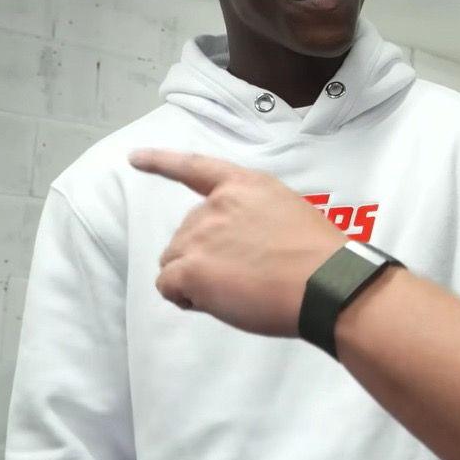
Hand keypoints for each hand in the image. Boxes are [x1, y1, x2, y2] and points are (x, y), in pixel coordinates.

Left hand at [130, 149, 347, 336]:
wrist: (325, 283)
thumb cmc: (318, 257)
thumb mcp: (288, 213)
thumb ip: (254, 216)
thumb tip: (235, 245)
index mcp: (246, 186)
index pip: (195, 167)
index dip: (161, 162)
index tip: (134, 158)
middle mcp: (217, 204)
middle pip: (184, 232)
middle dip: (202, 255)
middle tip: (243, 275)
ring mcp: (202, 235)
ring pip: (173, 260)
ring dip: (194, 277)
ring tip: (236, 290)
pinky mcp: (192, 268)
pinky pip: (167, 284)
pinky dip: (183, 296)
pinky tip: (213, 301)